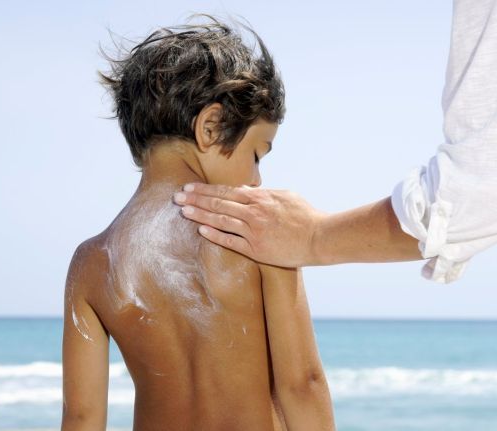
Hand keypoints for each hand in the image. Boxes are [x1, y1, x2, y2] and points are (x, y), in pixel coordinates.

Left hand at [173, 184, 324, 266]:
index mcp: (260, 198)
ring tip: (183, 211)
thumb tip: (243, 189)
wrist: (320, 237)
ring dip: (200, 214)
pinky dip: (215, 234)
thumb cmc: (306, 216)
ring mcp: (254, 231)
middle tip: (176, 197)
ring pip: (221, 220)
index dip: (205, 189)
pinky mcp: (257, 249)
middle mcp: (254, 212)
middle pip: (219, 203)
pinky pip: (231, 241)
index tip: (189, 187)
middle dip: (196, 199)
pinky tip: (201, 229)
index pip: (226, 191)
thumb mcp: (285, 196)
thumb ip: (262, 193)